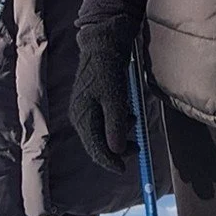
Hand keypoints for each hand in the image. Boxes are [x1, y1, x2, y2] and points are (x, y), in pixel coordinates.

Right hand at [70, 23, 137, 172]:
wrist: (103, 46)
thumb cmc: (108, 71)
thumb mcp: (115, 100)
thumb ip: (115, 126)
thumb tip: (116, 151)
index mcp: (82, 117)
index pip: (95, 148)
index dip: (110, 161)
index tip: (124, 169)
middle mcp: (79, 116)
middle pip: (97, 144)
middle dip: (117, 148)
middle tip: (137, 147)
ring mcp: (83, 110)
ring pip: (102, 134)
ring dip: (119, 133)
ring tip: (133, 121)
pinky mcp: (90, 104)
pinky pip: (103, 123)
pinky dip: (117, 123)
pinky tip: (127, 113)